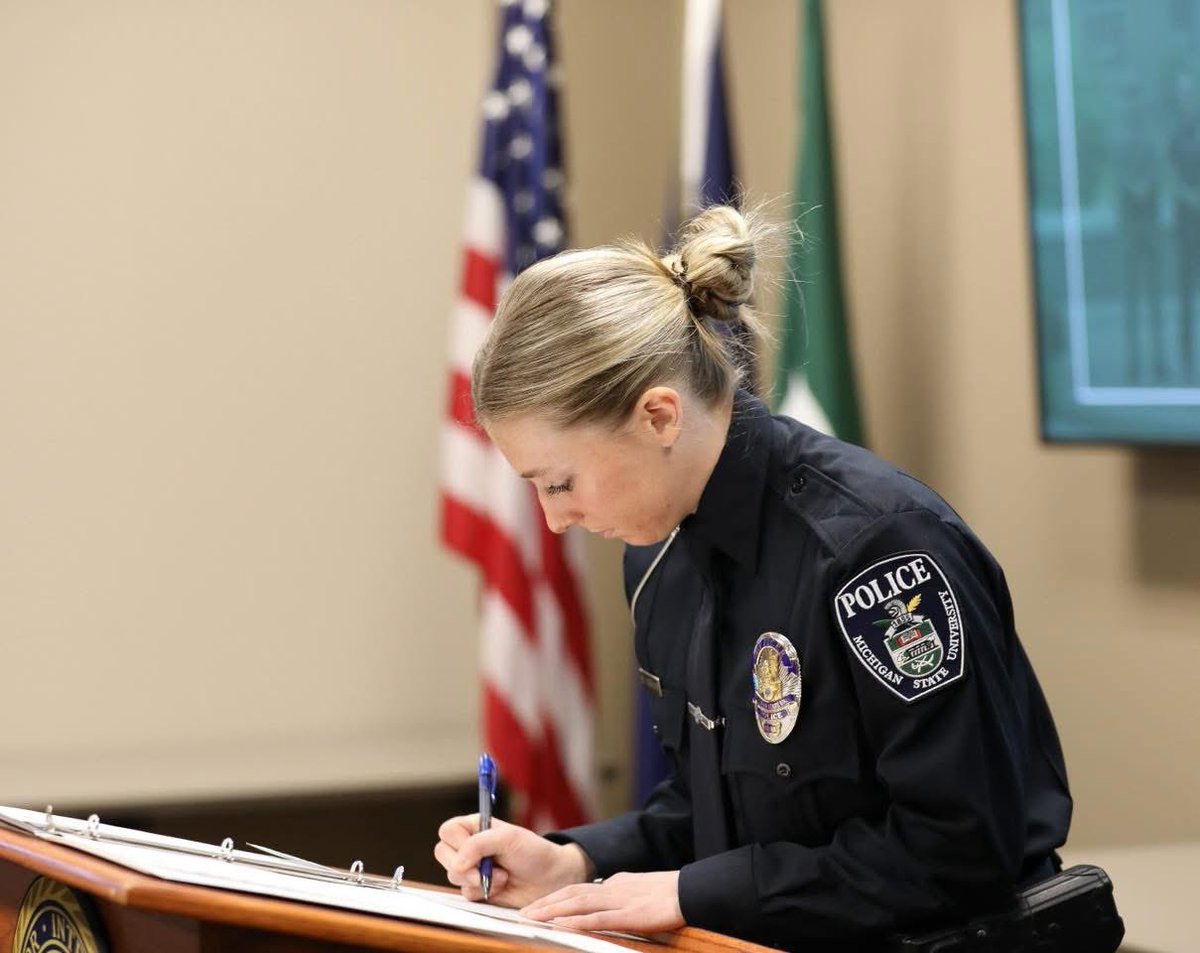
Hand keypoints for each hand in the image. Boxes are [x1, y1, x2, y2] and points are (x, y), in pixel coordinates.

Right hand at [433, 814, 590, 907]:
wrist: (551, 879)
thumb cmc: (533, 852)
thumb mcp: (509, 838)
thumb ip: (479, 844)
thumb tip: (456, 864)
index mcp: (475, 827)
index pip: (447, 831)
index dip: (456, 842)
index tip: (474, 850)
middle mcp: (470, 847)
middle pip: (442, 854)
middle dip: (463, 866)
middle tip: (483, 871)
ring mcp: (472, 868)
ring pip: (452, 876)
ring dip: (477, 880)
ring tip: (502, 877)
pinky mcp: (477, 889)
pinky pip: (465, 893)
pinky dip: (482, 892)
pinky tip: (501, 887)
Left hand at [520, 871, 684, 933]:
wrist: (690, 890)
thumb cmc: (668, 893)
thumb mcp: (637, 891)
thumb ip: (618, 895)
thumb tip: (601, 901)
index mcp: (614, 884)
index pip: (577, 889)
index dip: (555, 897)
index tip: (536, 906)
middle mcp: (611, 889)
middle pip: (571, 894)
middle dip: (545, 904)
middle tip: (522, 913)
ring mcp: (619, 901)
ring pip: (578, 903)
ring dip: (553, 910)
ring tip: (532, 918)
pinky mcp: (629, 915)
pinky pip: (598, 918)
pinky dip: (577, 921)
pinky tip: (561, 924)